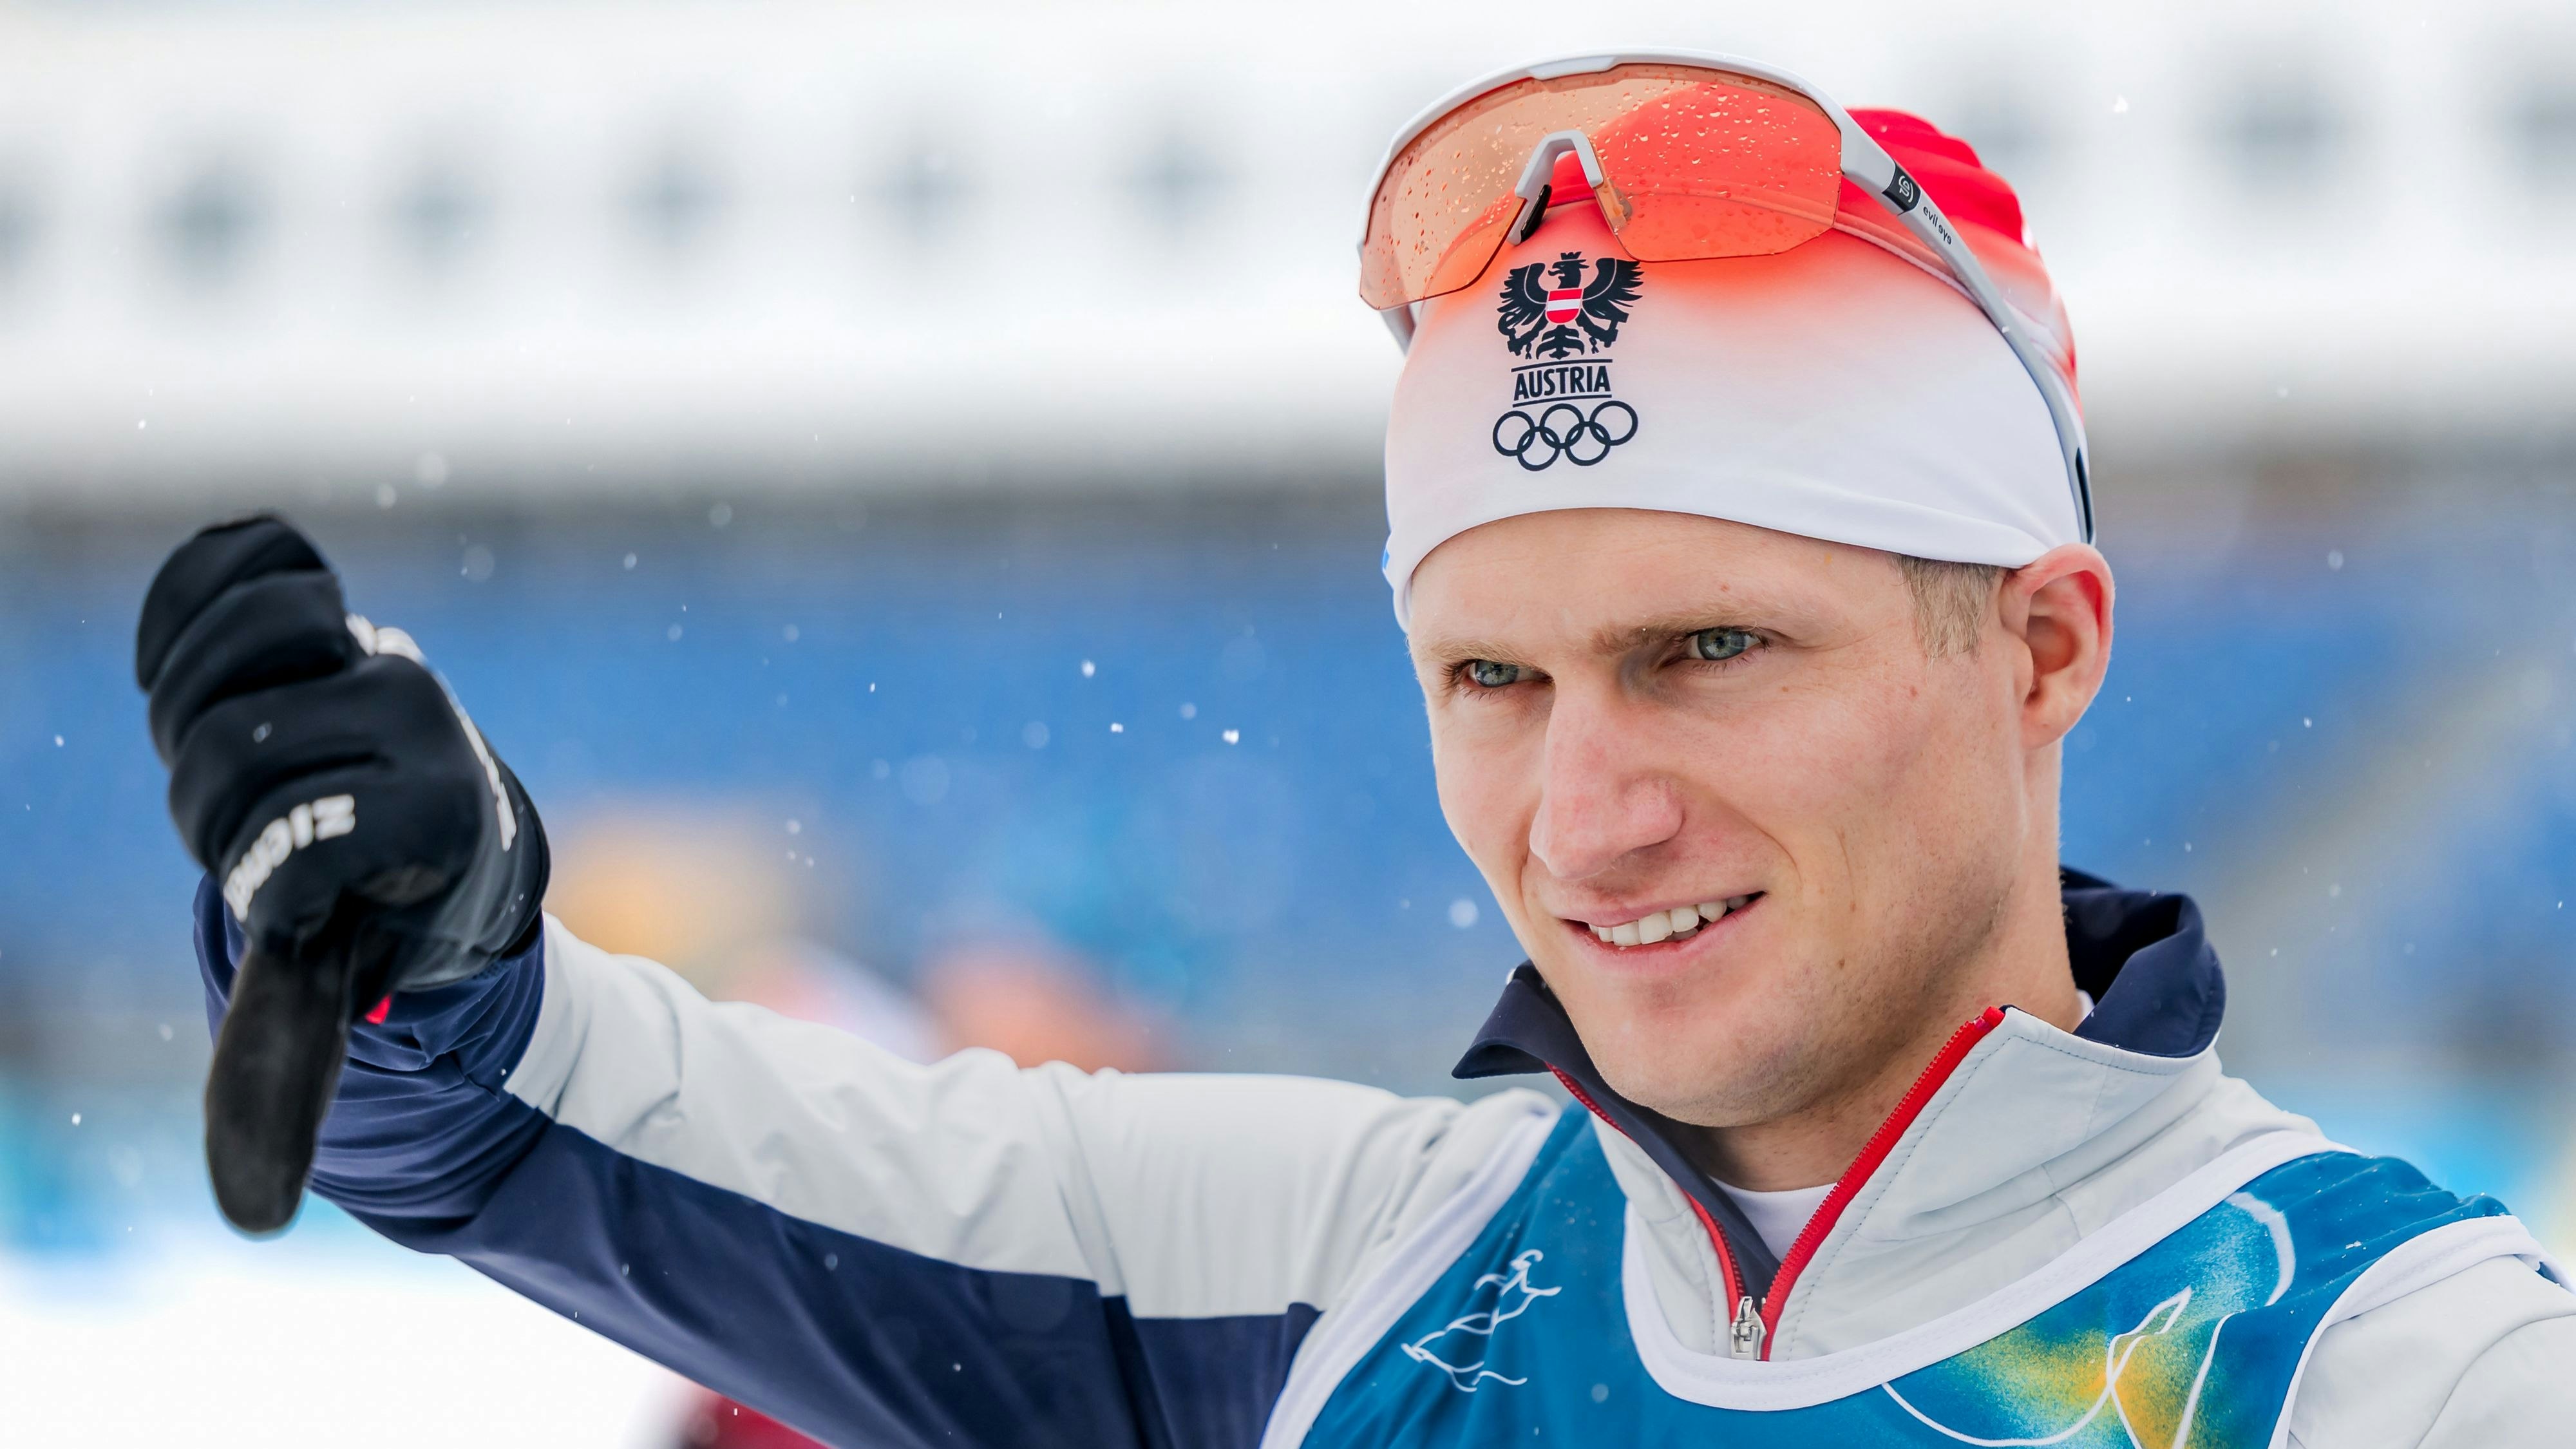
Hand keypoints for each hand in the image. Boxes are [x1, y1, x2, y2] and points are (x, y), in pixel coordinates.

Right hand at [136, 514, 548, 1229]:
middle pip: (224, 759)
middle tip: (256, 830)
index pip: (292, 853)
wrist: (448, 833)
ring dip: (192, 723)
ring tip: (237, 756)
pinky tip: (189, 662)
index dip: (265, 887)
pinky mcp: (345, 607)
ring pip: (217, 669)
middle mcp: (425, 719)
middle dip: (212, 812)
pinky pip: (242, 565)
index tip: (303, 899)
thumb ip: (289, 1074)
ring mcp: (387, 654)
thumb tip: (249, 1219)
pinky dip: (192, 606)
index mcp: (437, 816)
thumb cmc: (390, 918)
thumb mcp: (347, 996)